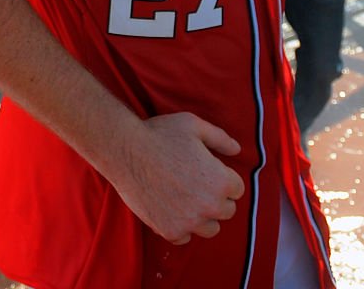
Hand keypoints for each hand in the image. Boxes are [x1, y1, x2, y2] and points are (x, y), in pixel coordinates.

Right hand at [106, 111, 243, 244]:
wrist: (126, 150)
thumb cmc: (160, 134)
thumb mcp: (194, 125)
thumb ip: (220, 138)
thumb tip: (237, 150)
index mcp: (220, 181)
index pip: (237, 189)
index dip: (223, 177)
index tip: (208, 170)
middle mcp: (209, 206)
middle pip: (227, 210)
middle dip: (216, 197)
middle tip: (196, 182)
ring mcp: (189, 222)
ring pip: (210, 228)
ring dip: (203, 216)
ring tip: (186, 198)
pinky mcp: (170, 231)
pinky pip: (185, 237)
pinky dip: (181, 225)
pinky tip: (170, 207)